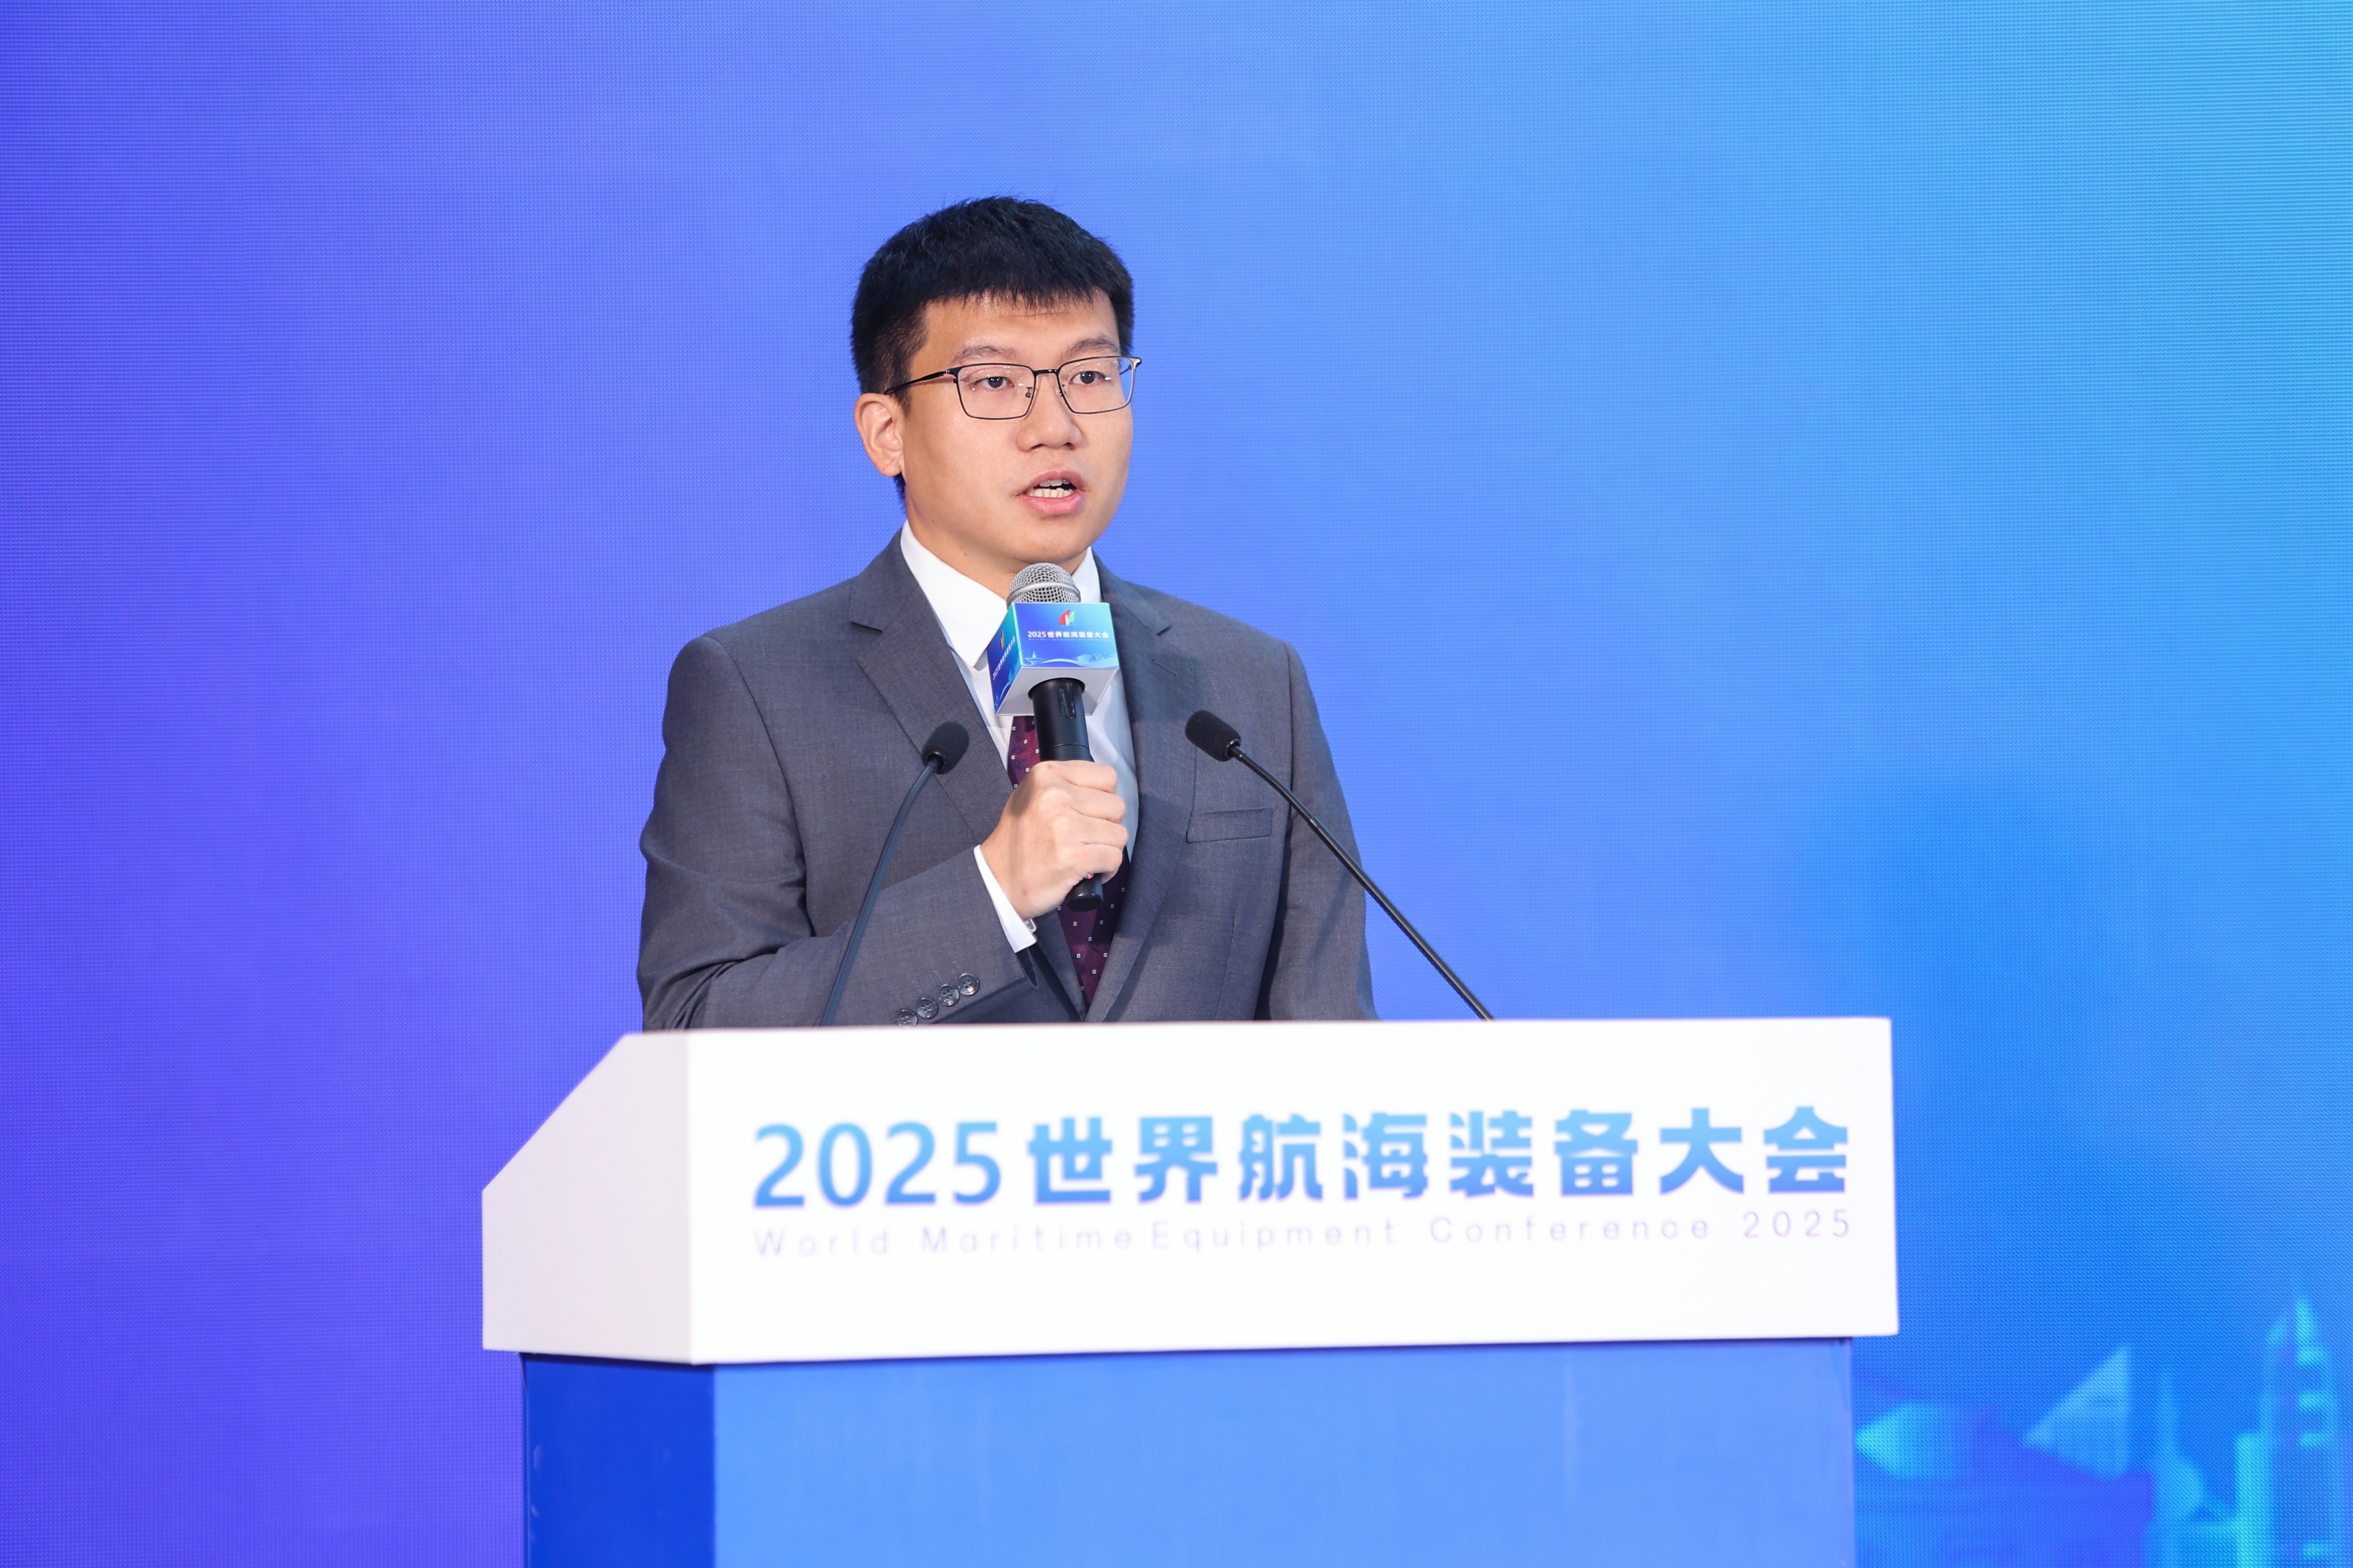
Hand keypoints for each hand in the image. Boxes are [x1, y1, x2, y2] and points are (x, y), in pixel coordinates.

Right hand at [980, 760, 1126, 918]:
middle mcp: (1055, 796)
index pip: (1107, 776)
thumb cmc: (1018, 841)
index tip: (1092, 813)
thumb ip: (1064, 784)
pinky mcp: (1073, 857)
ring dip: (1108, 849)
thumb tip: (1105, 790)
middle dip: (1108, 826)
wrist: (998, 880)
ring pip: (1119, 833)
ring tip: (1087, 854)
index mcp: (1047, 775)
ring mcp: (1064, 827)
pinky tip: (1089, 871)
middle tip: (1087, 838)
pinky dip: (1108, 869)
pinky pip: (1114, 857)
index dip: (1106, 798)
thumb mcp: (1031, 795)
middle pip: (1117, 805)